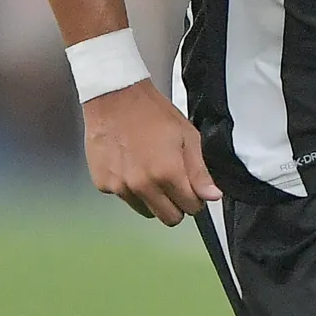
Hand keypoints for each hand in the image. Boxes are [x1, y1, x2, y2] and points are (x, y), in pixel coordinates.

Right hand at [82, 81, 220, 224]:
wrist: (114, 97)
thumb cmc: (150, 111)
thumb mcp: (186, 136)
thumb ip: (199, 171)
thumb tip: (212, 195)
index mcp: (167, 174)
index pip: (191, 208)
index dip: (195, 199)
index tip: (192, 189)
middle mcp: (143, 186)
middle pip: (169, 218)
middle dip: (177, 205)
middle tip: (173, 184)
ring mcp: (120, 187)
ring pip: (145, 211)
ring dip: (152, 199)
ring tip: (149, 171)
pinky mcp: (103, 184)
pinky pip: (124, 197)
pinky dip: (129, 188)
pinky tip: (130, 165)